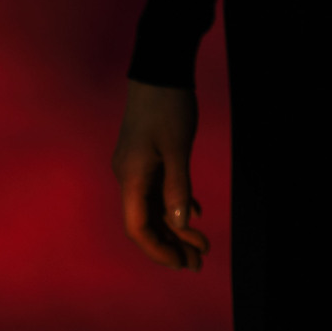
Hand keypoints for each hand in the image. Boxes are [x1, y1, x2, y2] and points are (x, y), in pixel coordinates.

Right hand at [113, 80, 208, 270]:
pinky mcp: (147, 156)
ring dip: (176, 227)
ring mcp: (137, 167)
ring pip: (155, 207)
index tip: (182, 263)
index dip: (159, 249)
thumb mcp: (177, 147)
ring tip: (202, 245)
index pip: (139, 228)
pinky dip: (176, 204)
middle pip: (148, 222)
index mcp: (131, 178)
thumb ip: (177, 187)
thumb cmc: (168, 105)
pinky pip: (159, 190)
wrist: (160, 68)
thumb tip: (178, 224)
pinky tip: (193, 214)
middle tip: (199, 262)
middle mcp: (129, 177)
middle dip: (172, 244)